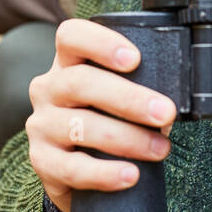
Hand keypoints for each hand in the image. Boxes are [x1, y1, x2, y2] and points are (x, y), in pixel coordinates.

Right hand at [24, 18, 176, 211]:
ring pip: (80, 126)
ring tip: (159, 149)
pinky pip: (73, 168)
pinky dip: (105, 173)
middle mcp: (48, 89)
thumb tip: (170, 102)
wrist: (75, 174)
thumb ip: (136, 89)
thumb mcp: (114, 98)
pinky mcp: (42, 162)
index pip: (71, 37)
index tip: (135, 58)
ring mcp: (41, 125)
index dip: (100, 43)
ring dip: (127, 139)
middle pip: (80, 82)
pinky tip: (130, 175)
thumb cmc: (104, 123)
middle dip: (129, 98)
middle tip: (166, 112)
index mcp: (67, 63)